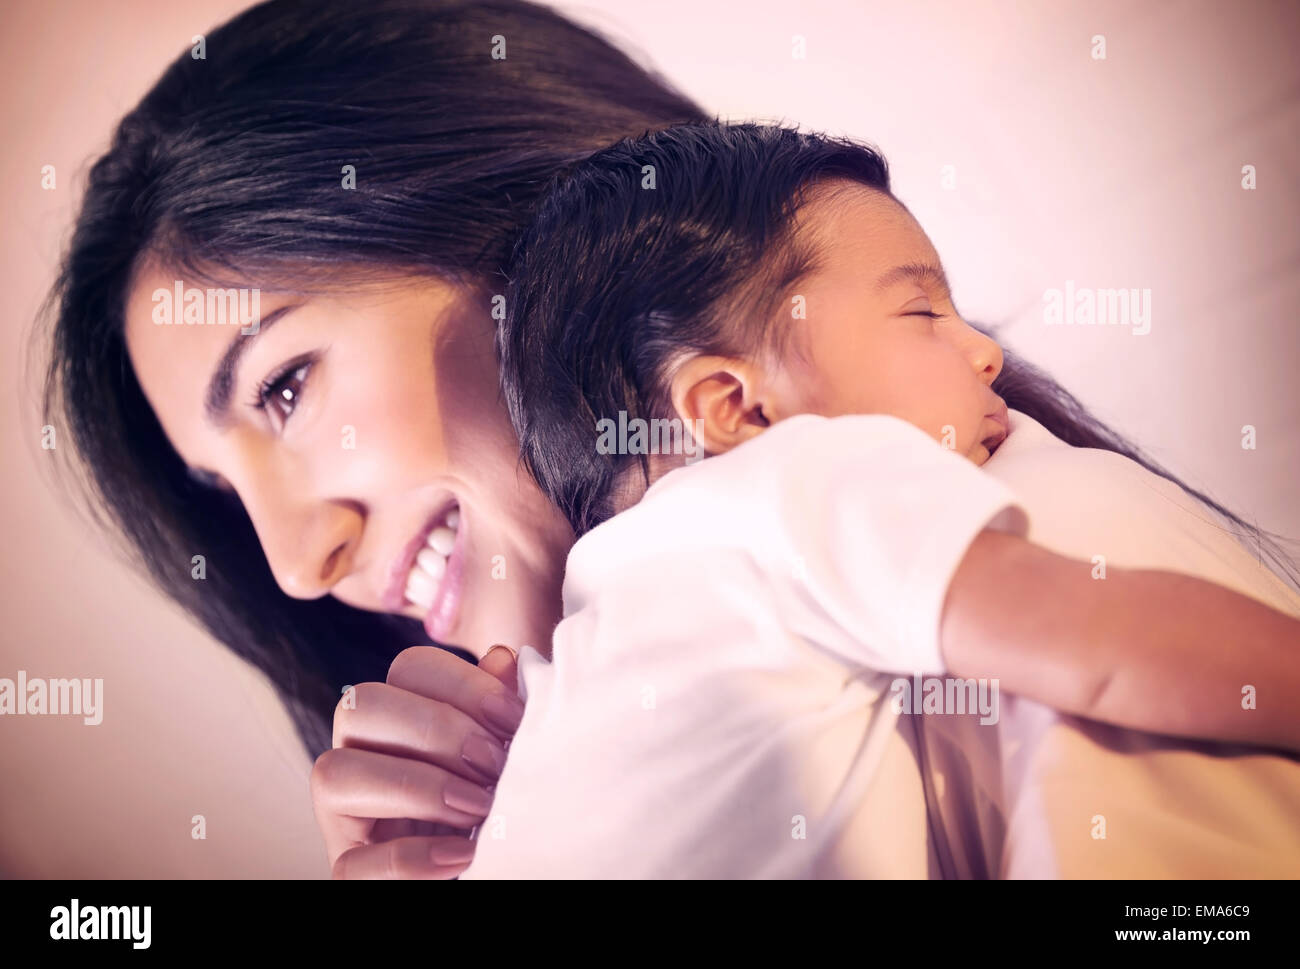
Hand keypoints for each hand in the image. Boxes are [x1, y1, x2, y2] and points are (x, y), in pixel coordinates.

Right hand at [311, 644, 522, 877]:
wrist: (498, 864)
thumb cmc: (500, 806)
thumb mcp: (509, 754)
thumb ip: (503, 709)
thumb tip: (502, 658)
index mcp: (399, 715)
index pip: (409, 667)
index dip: (465, 685)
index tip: (513, 720)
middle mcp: (357, 753)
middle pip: (361, 704)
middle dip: (436, 730)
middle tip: (492, 766)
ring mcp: (342, 815)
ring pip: (334, 773)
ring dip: (416, 787)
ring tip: (477, 810)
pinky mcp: (347, 872)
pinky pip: (352, 863)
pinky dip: (411, 859)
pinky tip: (461, 857)